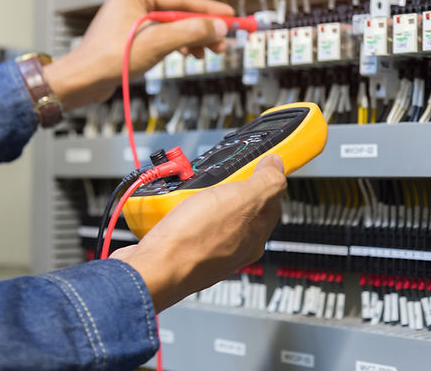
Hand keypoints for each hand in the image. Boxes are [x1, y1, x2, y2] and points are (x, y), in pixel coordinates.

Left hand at [43, 0, 233, 110]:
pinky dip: (177, 45)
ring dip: (192, 39)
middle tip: (222, 42)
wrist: (83, 80)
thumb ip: (191, 31)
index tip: (230, 16)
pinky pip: (162, 35)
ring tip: (207, 53)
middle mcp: (133, 0)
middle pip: (180, 13)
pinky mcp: (131, 34)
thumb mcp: (157, 43)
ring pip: (173, 26)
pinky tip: (187, 53)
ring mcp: (132, 17)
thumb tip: (218, 27)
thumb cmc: (108, 59)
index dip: (210, 10)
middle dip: (202, 29)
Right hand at [111, 155, 286, 312]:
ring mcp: (207, 251)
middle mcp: (233, 248)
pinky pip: (186, 224)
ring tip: (190, 191)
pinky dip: (180, 211)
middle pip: (238, 206)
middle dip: (226, 186)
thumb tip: (278, 166)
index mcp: (254, 237)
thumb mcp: (241, 199)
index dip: (264, 177)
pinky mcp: (182, 251)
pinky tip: (173, 208)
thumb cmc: (194, 241)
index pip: (271, 201)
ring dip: (200, 197)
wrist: (151, 269)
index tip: (255, 162)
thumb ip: (266, 182)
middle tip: (215, 177)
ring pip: (210, 214)